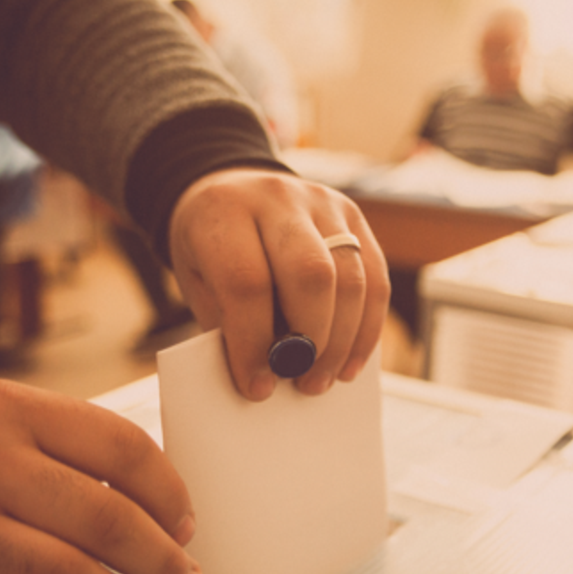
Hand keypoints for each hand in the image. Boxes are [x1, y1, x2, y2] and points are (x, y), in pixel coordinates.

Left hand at [169, 168, 389, 400]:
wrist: (228, 187)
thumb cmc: (211, 245)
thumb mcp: (197, 280)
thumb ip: (228, 323)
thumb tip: (267, 378)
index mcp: (224, 210)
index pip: (247, 282)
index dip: (254, 342)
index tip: (257, 386)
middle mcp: (276, 198)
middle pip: (310, 274)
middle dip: (310, 340)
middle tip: (300, 382)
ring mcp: (321, 202)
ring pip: (351, 277)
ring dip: (342, 341)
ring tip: (322, 378)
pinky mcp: (353, 216)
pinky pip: (375, 277)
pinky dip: (366, 328)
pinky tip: (349, 361)